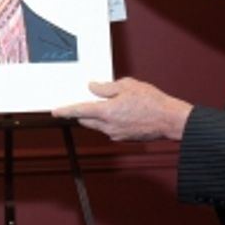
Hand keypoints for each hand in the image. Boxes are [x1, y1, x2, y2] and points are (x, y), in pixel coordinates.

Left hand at [53, 77, 191, 141]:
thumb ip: (107, 87)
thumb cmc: (152, 102)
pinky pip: (109, 129)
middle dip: (83, 112)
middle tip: (88, 100)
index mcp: (107, 112)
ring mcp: (115, 134)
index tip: (55, 111)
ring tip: (113, 104)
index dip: (65, 111)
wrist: (169, 120)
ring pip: (98, 125)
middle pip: (86, 120)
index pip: (79, 111)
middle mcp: (108, 126)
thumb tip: (93, 87)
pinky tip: (123, 112)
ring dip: (98, 116)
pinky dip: (110, 121)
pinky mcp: (123, 138)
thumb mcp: (128, 86)